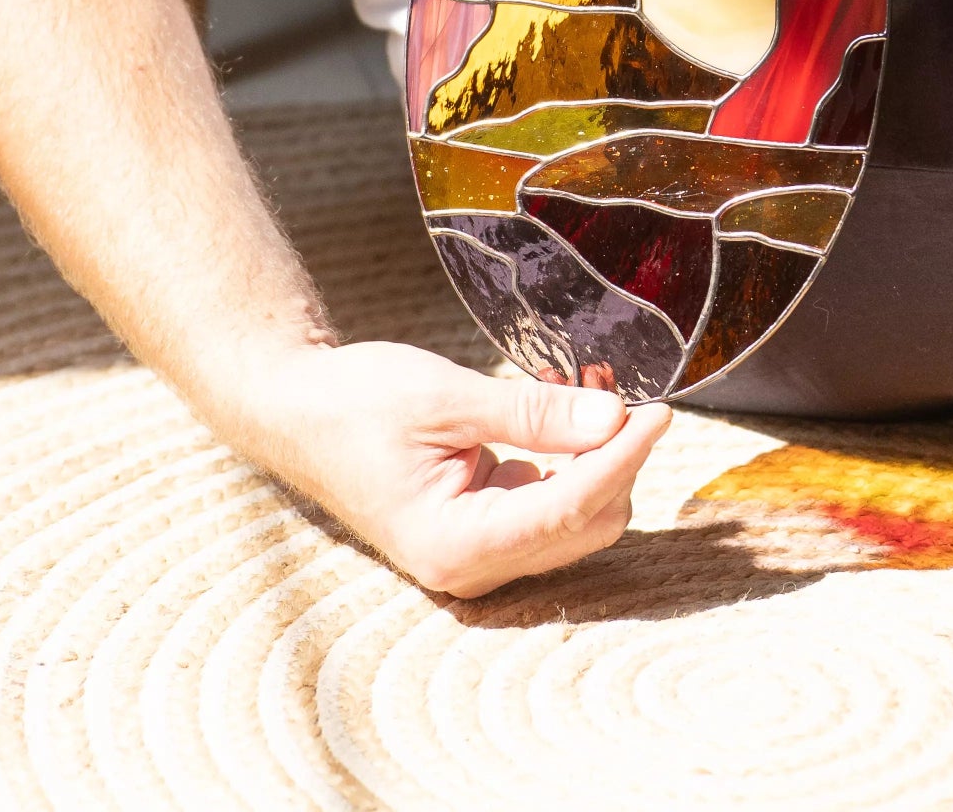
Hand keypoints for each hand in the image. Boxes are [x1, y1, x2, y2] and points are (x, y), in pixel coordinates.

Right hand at [220, 339, 671, 597]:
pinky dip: (567, 461)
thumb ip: (530, 412)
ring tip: (589, 386)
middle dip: (613, 458)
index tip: (658, 411)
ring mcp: (474, 553)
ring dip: (594, 457)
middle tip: (621, 386)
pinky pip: (548, 505)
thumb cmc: (354, 402)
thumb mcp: (445, 396)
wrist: (294, 409)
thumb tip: (613, 419)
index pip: (570, 511)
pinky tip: (561, 408)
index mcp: (455, 544)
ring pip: (573, 519)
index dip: (622, 458)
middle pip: (585, 526)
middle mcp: (469, 566)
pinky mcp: (478, 529)